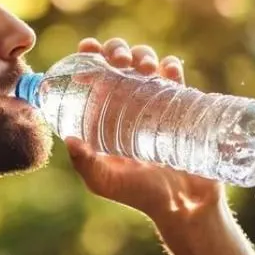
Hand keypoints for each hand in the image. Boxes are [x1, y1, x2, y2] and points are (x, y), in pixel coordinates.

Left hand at [65, 38, 226, 223]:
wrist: (184, 205)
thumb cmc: (139, 195)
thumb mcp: (104, 181)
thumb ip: (85, 163)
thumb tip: (70, 139)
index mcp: (104, 113)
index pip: (93, 75)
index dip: (89, 56)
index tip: (89, 48)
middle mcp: (128, 102)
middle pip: (120, 62)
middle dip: (118, 50)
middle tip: (120, 62)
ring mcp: (156, 102)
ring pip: (147, 63)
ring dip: (143, 54)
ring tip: (144, 67)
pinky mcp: (182, 106)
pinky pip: (177, 77)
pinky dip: (171, 67)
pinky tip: (168, 69)